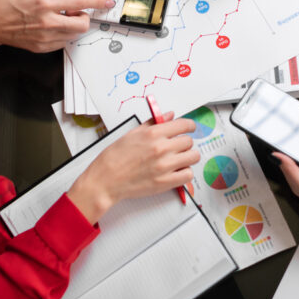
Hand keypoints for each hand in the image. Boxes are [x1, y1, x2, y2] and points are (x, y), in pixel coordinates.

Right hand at [0, 0, 113, 59]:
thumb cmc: (4, 3)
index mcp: (45, 3)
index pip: (79, 2)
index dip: (97, 1)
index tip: (108, 1)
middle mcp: (47, 22)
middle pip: (83, 24)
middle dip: (84, 16)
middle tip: (72, 11)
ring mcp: (45, 37)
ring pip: (74, 34)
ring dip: (73, 25)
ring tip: (57, 17)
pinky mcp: (42, 48)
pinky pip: (63, 42)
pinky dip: (63, 34)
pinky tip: (50, 26)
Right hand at [68, 117, 198, 222]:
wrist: (105, 180)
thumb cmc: (114, 158)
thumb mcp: (132, 133)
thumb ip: (153, 123)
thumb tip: (169, 116)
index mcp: (152, 134)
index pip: (183, 125)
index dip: (189, 126)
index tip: (189, 128)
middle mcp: (161, 148)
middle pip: (189, 141)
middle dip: (185, 143)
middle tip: (178, 147)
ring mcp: (164, 166)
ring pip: (193, 157)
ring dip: (188, 157)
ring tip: (179, 159)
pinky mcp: (165, 182)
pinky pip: (188, 175)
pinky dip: (185, 173)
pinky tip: (177, 171)